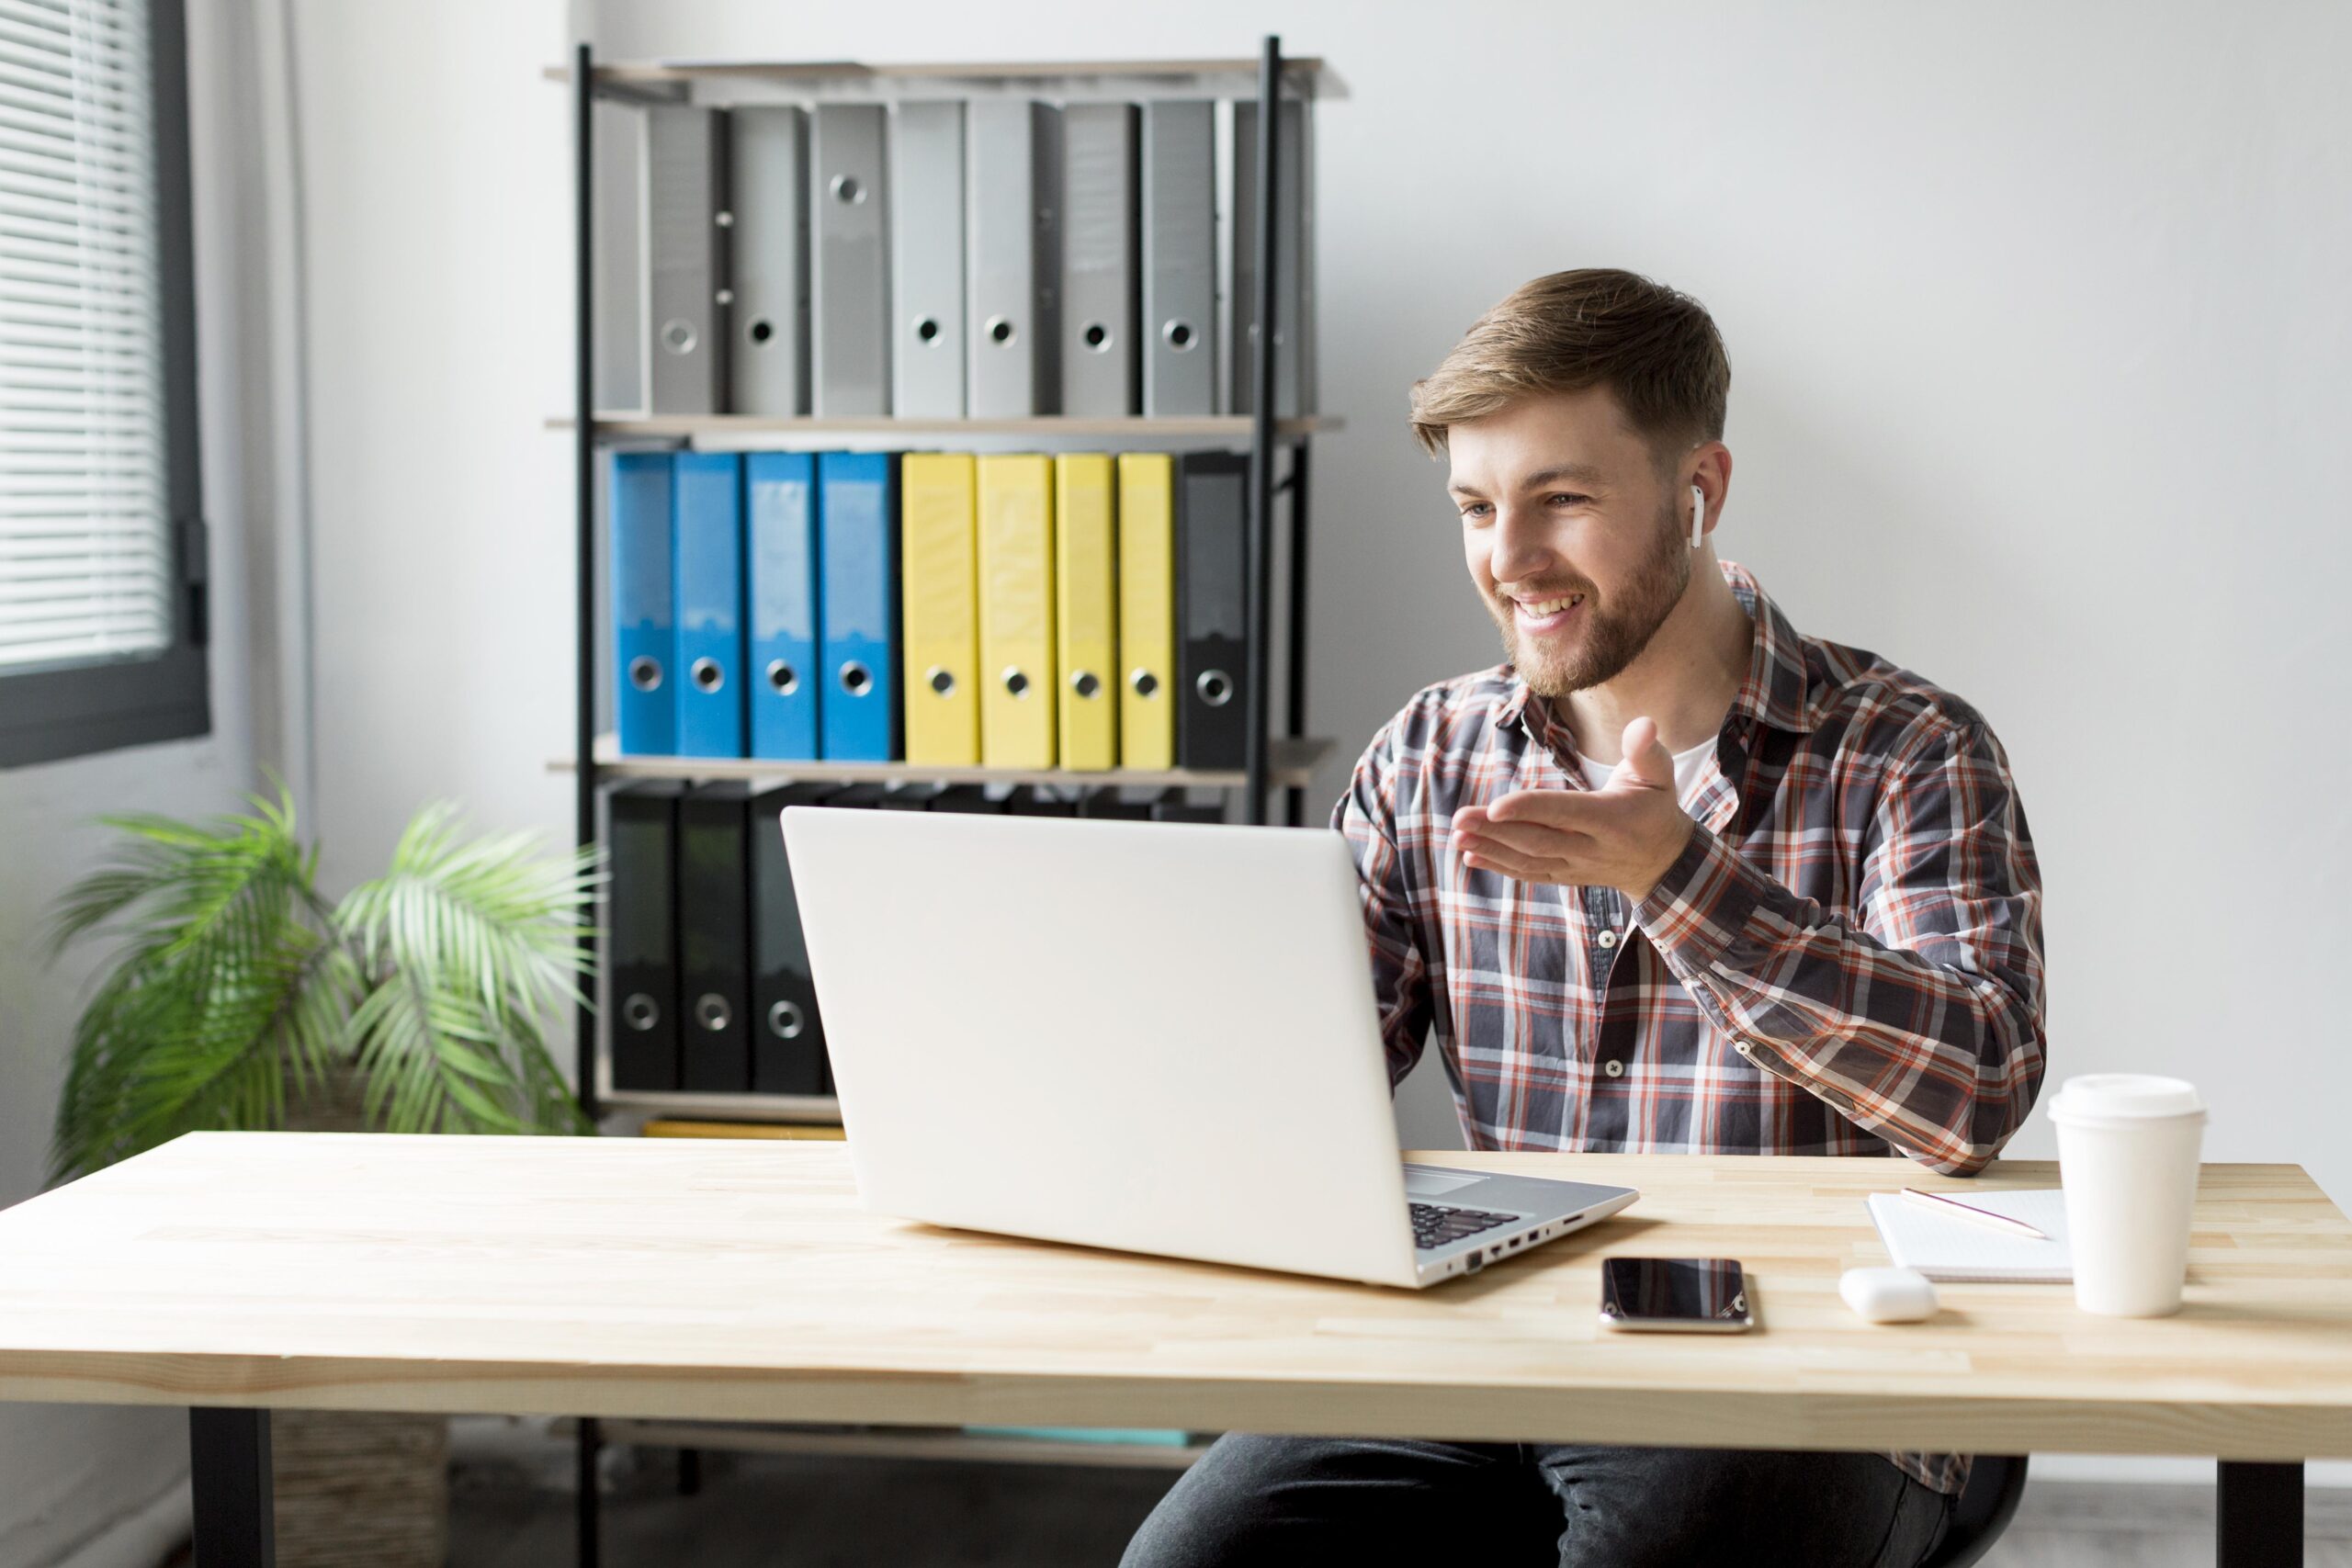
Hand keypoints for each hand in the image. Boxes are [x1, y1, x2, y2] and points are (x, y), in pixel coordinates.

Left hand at [1451, 717, 1696, 901]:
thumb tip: (1643, 724)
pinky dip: (1500, 867)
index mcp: (1611, 819)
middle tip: (1458, 819)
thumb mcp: (1659, 775)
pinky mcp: (1567, 876)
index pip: (1564, 812)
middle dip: (1495, 831)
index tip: (1494, 805)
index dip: (1529, 809)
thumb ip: (1646, 750)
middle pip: (1538, 840)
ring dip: (1490, 849)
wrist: (1664, 862)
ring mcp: (1577, 867)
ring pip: (1529, 860)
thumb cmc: (1656, 807)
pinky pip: (1530, 874)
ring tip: (1457, 836)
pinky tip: (1470, 857)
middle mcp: (1591, 847)